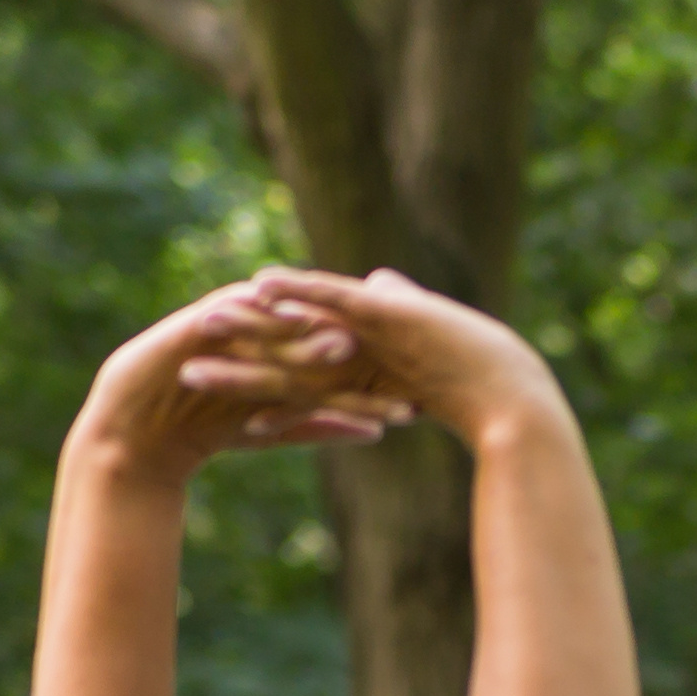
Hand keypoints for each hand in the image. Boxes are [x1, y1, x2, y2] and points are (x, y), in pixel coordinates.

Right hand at [73, 275, 407, 481]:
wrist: (144, 433)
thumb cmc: (210, 430)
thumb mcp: (274, 430)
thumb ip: (323, 425)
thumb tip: (377, 432)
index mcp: (283, 354)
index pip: (335, 360)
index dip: (369, 377)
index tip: (410, 399)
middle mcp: (261, 332)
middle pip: (313, 332)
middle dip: (351, 344)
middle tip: (389, 353)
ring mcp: (232, 325)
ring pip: (277, 321)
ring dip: (308, 327)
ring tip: (344, 337)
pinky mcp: (200, 323)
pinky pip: (231, 314)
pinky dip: (255, 315)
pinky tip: (281, 318)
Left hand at [236, 266, 571, 457]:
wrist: (512, 404)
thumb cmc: (481, 409)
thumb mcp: (425, 404)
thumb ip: (397, 385)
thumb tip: (384, 394)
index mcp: (367, 366)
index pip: (302, 370)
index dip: (259, 370)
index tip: (220, 380)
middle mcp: (366, 339)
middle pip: (290, 343)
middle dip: (239, 343)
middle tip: (184, 339)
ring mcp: (376, 323)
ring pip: (302, 322)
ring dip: (252, 319)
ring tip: (204, 319)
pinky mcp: (390, 311)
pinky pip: (337, 301)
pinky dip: (302, 291)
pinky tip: (262, 287)